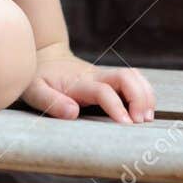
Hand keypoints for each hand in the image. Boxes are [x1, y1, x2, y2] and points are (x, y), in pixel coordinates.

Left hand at [21, 42, 155, 123]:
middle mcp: (95, 76)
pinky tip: (146, 110)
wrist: (45, 57)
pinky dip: (145, 92)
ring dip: (146, 95)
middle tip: (142, 121)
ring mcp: (105, 75)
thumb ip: (51, 102)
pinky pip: (135, 80)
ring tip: (147, 118)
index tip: (126, 124)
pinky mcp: (111, 78)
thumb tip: (73, 113)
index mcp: (78, 82)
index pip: (103, 91)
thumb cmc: (39, 78)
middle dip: (140, 97)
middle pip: (126, 77)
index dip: (117, 106)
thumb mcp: (35, 90)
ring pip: (134, 76)